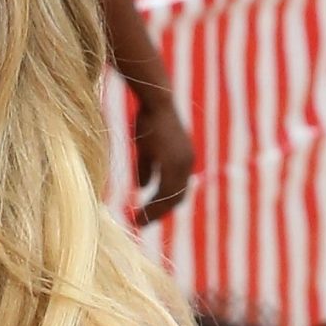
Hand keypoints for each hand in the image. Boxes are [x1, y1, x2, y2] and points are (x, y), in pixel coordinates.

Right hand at [133, 93, 196, 221]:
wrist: (155, 100)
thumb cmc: (148, 119)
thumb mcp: (145, 148)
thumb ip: (145, 169)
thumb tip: (142, 188)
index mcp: (182, 162)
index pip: (175, 192)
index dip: (161, 205)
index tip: (145, 216)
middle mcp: (186, 165)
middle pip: (176, 198)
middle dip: (158, 213)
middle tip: (140, 224)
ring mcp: (182, 164)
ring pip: (171, 197)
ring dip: (155, 212)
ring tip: (138, 222)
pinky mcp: (175, 161)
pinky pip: (165, 189)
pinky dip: (154, 202)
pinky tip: (141, 209)